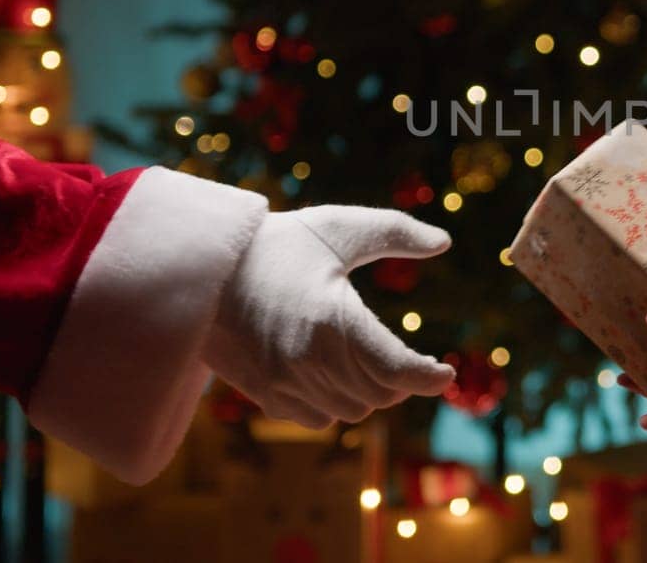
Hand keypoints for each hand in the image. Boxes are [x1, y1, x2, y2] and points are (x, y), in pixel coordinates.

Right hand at [203, 206, 455, 428]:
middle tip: (409, 360)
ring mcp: (286, 383)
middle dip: (401, 379)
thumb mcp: (338, 227)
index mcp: (335, 323)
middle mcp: (311, 362)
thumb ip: (396, 232)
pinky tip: (335, 376)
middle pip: (381, 394)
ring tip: (373, 365)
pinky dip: (336, 404)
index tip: (445, 372)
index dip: (429, 377)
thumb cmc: (275, 243)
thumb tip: (443, 241)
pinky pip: (318, 419)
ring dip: (370, 392)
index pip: (398, 369)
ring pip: (352, 411)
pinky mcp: (266, 394)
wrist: (200, 269)